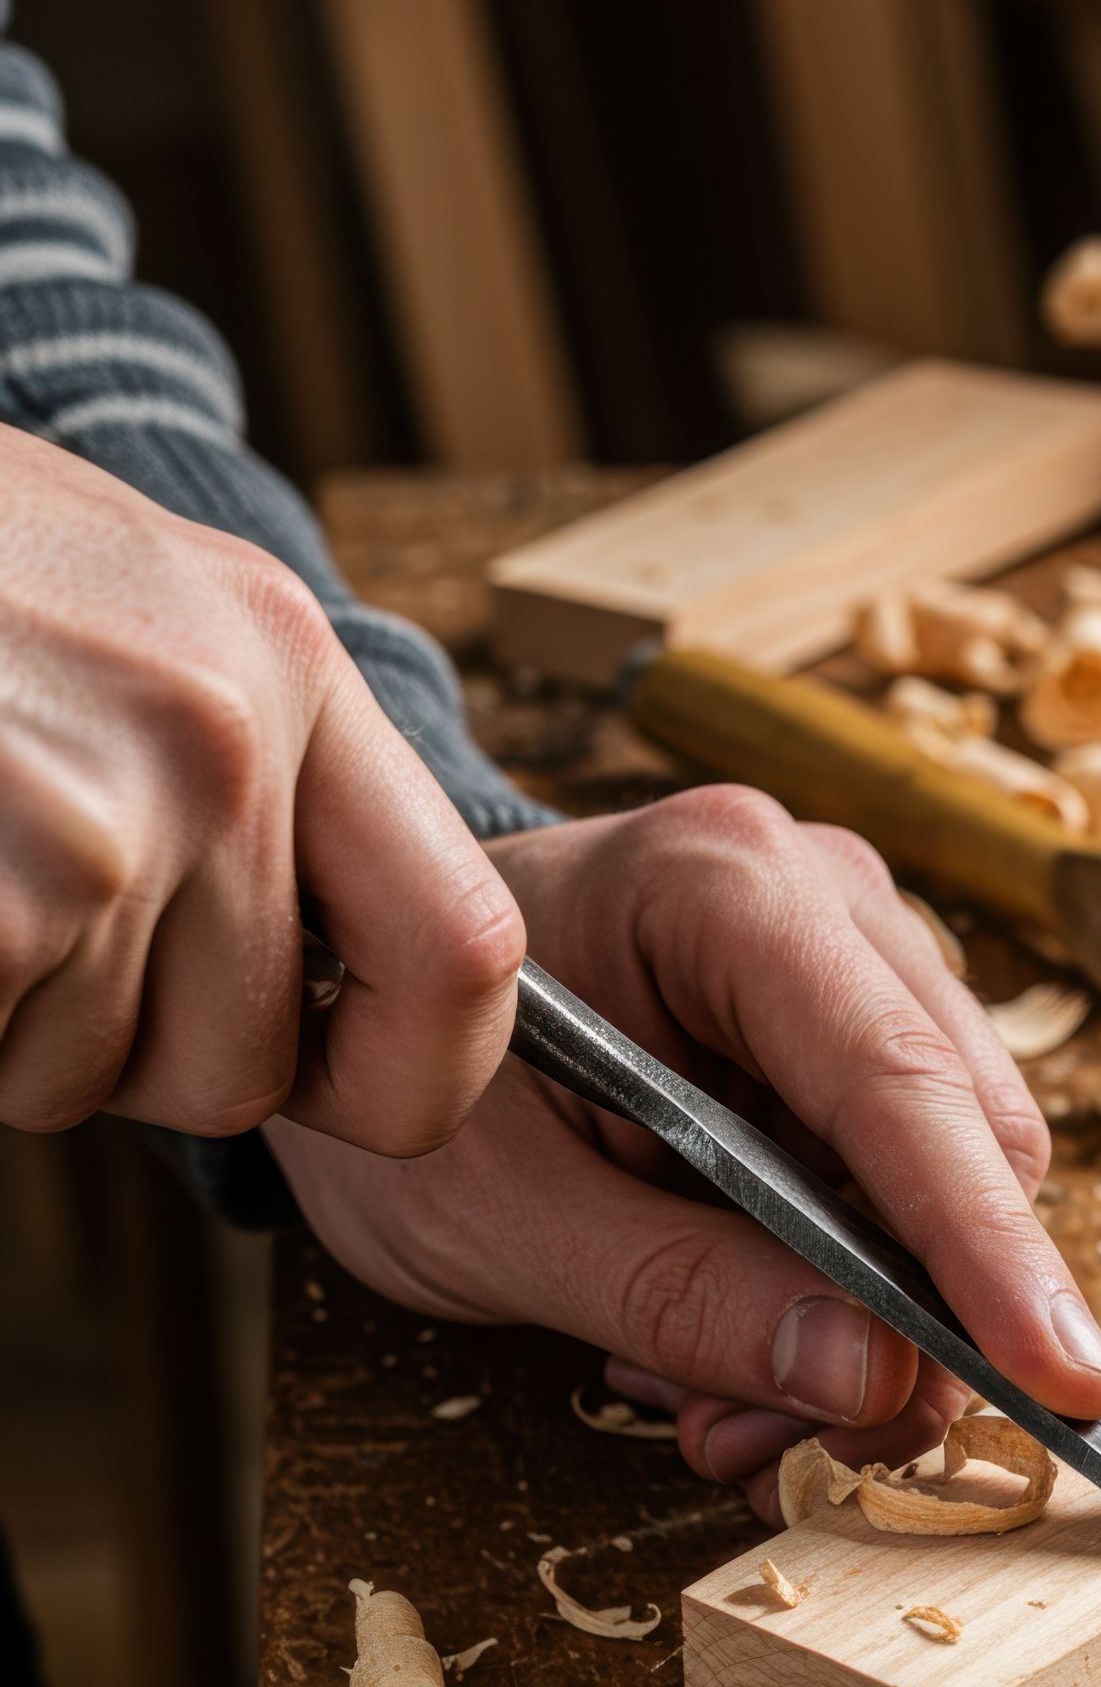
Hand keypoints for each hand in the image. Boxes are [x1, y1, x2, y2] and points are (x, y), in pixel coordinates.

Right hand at [0, 427, 523, 1147]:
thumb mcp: (128, 603)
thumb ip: (247, 768)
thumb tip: (344, 973)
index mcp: (284, 664)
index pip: (467, 952)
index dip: (416, 1069)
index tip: (348, 1084)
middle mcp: (221, 741)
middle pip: (240, 1064)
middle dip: (121, 1054)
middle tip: (23, 923)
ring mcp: (98, 824)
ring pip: (78, 1080)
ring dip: (2, 1025)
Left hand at [267, 790, 1100, 1519]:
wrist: (358, 997)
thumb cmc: (404, 1079)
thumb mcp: (497, 1215)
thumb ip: (679, 1293)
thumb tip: (874, 1382)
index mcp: (720, 887)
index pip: (898, 1085)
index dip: (986, 1250)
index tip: (1063, 1388)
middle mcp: (820, 892)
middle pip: (963, 1140)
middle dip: (904, 1325)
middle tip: (773, 1444)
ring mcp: (851, 951)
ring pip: (952, 1182)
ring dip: (858, 1331)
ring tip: (711, 1402)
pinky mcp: (852, 1024)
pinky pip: (905, 1188)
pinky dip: (836, 1296)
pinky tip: (720, 1339)